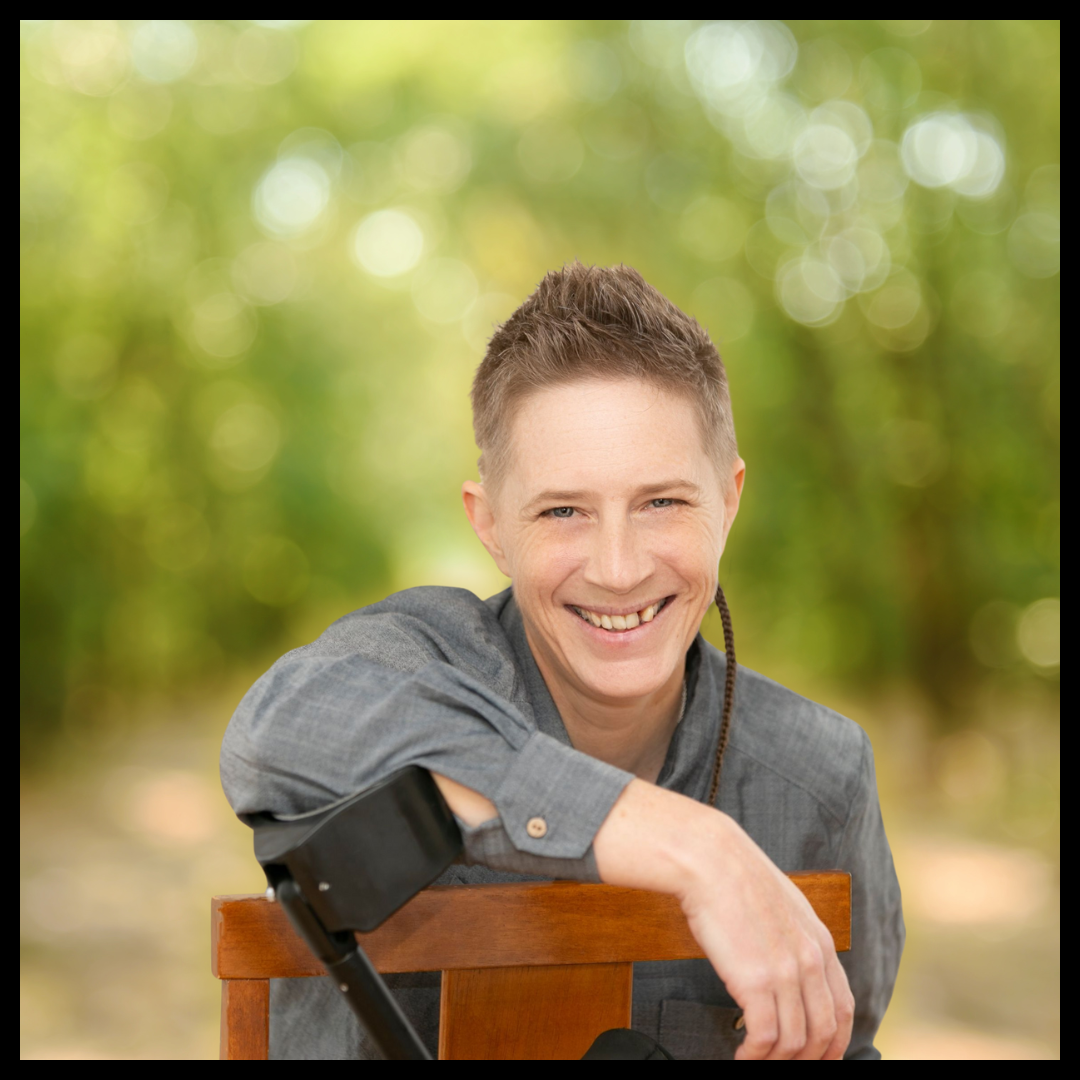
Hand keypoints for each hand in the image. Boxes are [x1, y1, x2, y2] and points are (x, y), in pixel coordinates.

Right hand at [594, 780, 853, 1059]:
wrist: (709, 858)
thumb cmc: (733, 875)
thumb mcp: (781, 903)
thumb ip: (793, 936)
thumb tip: (784, 964)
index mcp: (819, 940)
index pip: (843, 1009)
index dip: (834, 1042)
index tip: (820, 1055)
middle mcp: (810, 959)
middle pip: (823, 1033)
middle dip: (806, 1058)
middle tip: (783, 1063)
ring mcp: (786, 972)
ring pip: (795, 1042)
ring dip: (775, 1060)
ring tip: (755, 1059)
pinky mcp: (756, 982)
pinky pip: (765, 1038)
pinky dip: (754, 1056)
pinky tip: (742, 1055)